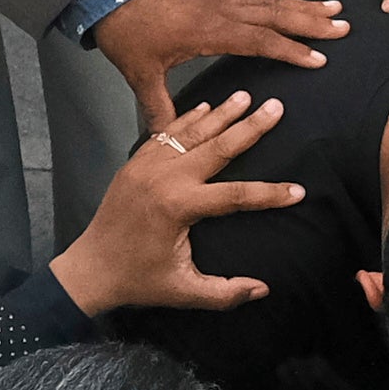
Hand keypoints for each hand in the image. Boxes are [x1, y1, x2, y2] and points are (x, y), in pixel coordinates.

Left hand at [52, 90, 301, 315]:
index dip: (270, 195)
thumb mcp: (184, 292)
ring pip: (191, 133)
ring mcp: (147, 167)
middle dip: (250, 127)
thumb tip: (263, 289)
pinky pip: (165, 134)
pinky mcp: (135, 164)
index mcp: (179, 207)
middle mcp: (164, 179)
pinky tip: (205, 106)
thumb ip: (225, 293)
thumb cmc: (139, 281)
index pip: (237, 195)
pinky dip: (187, 119)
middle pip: (217, 147)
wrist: (90, 269)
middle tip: (276, 107)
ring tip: (245, 95)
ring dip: (220, 113)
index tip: (298, 191)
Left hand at [88, 0, 344, 129]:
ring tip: (333, 8)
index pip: (258, 40)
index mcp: (208, 31)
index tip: (319, 59)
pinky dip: (281, 3)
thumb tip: (167, 140)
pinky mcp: (213, 0)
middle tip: (344, 25)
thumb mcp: (140, 74)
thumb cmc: (127, 33)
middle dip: (310, 21)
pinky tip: (294, 7)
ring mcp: (218, 3)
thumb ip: (158, 107)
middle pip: (274, 14)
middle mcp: (220, 13)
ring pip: (269, 2)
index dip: (289, 49)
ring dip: (302, 7)